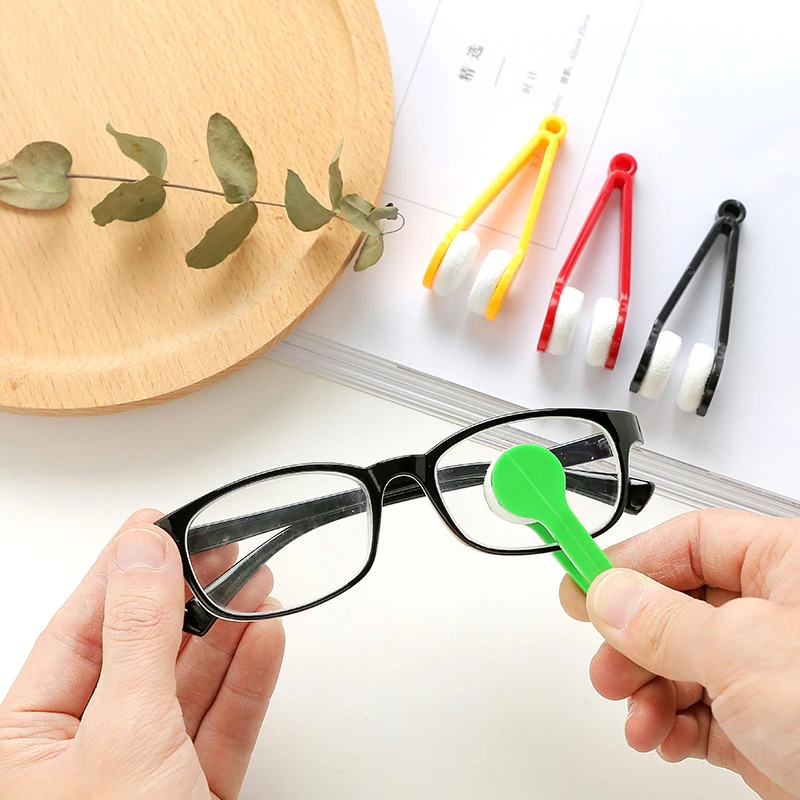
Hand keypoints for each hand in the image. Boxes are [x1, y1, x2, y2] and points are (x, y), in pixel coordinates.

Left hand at [0, 509, 283, 799]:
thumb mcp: (125, 735)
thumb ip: (138, 636)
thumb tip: (144, 552)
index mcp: (31, 739)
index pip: (79, 629)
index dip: (124, 571)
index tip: (163, 526)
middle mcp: (85, 753)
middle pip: (142, 651)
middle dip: (190, 599)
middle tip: (223, 550)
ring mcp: (143, 772)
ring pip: (189, 684)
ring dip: (229, 633)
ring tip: (255, 585)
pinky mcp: (194, 791)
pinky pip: (223, 722)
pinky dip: (249, 680)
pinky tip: (264, 640)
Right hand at [560, 509, 799, 799]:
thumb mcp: (744, 653)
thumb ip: (664, 621)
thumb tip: (608, 595)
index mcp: (790, 567)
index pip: (692, 540)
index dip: (633, 559)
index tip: (583, 579)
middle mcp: (780, 615)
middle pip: (678, 604)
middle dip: (633, 636)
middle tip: (602, 656)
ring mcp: (772, 674)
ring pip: (682, 661)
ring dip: (644, 687)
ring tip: (632, 711)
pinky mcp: (767, 727)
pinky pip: (698, 710)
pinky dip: (668, 722)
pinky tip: (658, 735)